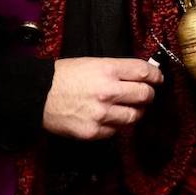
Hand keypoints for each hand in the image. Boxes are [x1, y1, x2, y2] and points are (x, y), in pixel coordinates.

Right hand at [42, 57, 162, 139]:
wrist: (37, 95)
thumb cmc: (63, 76)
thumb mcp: (91, 63)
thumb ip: (116, 70)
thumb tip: (139, 75)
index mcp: (107, 69)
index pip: (143, 72)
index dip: (155, 75)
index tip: (158, 79)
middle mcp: (108, 91)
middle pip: (144, 95)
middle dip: (148, 95)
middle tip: (146, 95)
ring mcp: (102, 114)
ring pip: (134, 116)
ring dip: (135, 112)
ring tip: (129, 108)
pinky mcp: (94, 132)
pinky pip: (116, 130)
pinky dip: (116, 125)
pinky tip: (109, 118)